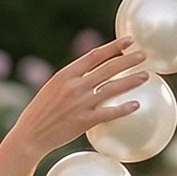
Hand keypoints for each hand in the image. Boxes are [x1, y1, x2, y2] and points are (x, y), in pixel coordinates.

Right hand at [9, 38, 150, 162]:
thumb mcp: (53, 87)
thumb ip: (72, 78)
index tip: (128, 40)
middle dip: (128, 60)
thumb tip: (92, 71)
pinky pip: (109, 112)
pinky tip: (136, 104)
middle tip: (143, 55)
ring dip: (131, 81)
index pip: (94, 56)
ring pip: (112, 88)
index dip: (114, 47)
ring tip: (146, 76)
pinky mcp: (84, 121)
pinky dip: (123, 108)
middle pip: (107, 68)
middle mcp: (74, 86)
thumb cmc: (41, 111)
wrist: (30, 134)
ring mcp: (80, 103)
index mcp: (65, 74)